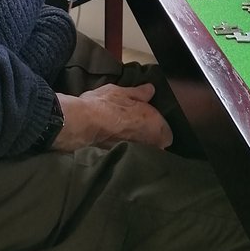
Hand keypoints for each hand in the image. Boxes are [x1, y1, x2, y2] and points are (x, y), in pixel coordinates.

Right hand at [50, 83, 172, 151]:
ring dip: (138, 146)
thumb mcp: (122, 91)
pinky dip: (125, 151)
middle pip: (157, 145)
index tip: (148, 122)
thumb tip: (150, 90)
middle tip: (135, 128)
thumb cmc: (104, 105)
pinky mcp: (124, 161)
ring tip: (124, 136)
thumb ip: (140, 92)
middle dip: (149, 139)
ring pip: (144, 152)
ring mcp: (138, 154)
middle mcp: (152, 144)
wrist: (82, 123)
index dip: (158, 127)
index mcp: (156, 125)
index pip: (167, 132)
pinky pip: (130, 156)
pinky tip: (115, 143)